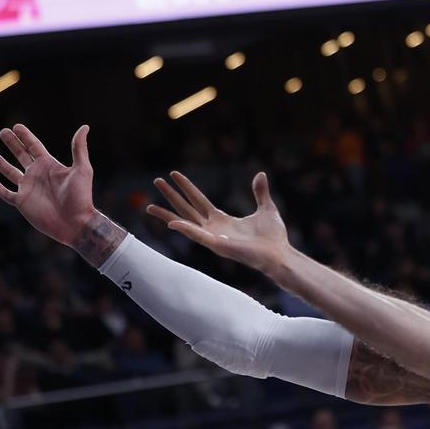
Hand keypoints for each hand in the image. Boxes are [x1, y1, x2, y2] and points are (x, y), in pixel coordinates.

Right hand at [0, 124, 95, 247]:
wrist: (75, 223)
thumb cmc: (81, 196)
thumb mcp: (82, 169)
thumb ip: (79, 148)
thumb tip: (84, 127)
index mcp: (50, 166)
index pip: (34, 147)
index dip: (25, 136)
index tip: (16, 126)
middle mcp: (37, 175)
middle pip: (21, 155)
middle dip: (12, 144)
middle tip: (2, 131)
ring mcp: (28, 188)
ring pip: (10, 172)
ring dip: (1, 163)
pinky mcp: (22, 202)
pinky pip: (5, 193)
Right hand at [147, 170, 287, 274]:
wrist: (280, 254)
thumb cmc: (273, 237)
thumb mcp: (266, 208)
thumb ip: (260, 192)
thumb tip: (260, 174)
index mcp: (222, 220)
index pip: (198, 201)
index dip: (186, 187)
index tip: (174, 174)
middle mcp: (213, 229)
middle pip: (186, 209)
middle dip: (171, 196)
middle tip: (156, 181)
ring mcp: (213, 238)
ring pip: (184, 223)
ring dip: (167, 214)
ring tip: (148, 206)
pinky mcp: (218, 246)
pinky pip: (197, 236)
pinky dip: (184, 230)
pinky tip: (171, 223)